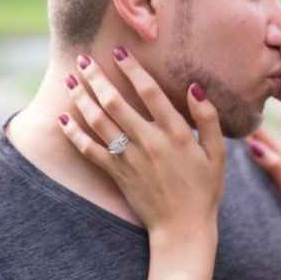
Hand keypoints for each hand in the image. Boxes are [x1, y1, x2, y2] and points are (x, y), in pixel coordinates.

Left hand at [58, 48, 225, 279]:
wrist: (182, 228)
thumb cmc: (204, 189)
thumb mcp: (217, 153)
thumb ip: (208, 119)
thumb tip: (195, 88)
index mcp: (176, 133)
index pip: (150, 93)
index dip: (133, 70)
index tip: (119, 51)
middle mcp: (149, 142)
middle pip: (116, 103)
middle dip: (96, 77)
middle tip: (82, 58)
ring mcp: (130, 159)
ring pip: (98, 123)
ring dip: (81, 99)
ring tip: (69, 81)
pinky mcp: (117, 174)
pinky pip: (90, 151)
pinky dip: (74, 134)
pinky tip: (63, 119)